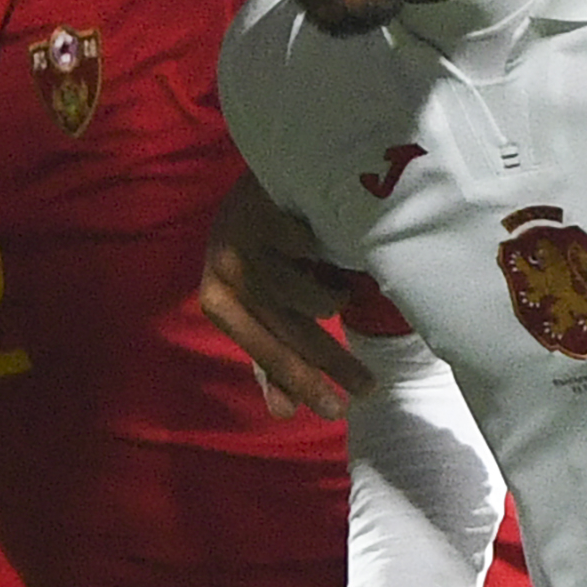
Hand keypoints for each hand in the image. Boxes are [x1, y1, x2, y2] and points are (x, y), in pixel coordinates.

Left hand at [199, 174, 369, 419]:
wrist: (264, 173)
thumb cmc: (262, 250)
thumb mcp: (260, 304)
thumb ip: (270, 355)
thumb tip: (282, 412)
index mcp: (218, 301)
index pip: (266, 353)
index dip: (302, 384)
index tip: (336, 411)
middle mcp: (224, 271)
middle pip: (289, 330)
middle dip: (332, 363)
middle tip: (369, 388)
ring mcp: (243, 238)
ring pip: (304, 295)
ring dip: (330, 297)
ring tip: (342, 291)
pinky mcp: (265, 208)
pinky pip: (309, 250)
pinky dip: (325, 254)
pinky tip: (330, 248)